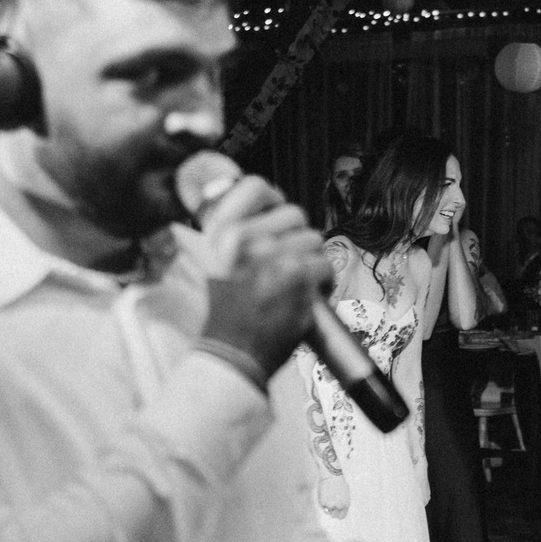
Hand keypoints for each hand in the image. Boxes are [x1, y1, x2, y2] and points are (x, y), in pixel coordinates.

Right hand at [198, 175, 331, 374]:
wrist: (233, 355)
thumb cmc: (229, 314)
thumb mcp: (215, 263)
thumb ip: (236, 231)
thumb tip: (267, 201)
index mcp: (222, 233)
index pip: (254, 186)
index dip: (272, 197)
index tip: (276, 210)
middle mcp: (245, 240)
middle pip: (295, 215)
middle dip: (298, 238)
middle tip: (287, 264)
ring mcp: (273, 257)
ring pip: (314, 240)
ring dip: (312, 262)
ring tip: (296, 284)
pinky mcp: (297, 276)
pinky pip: (324, 265)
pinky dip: (323, 283)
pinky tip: (308, 296)